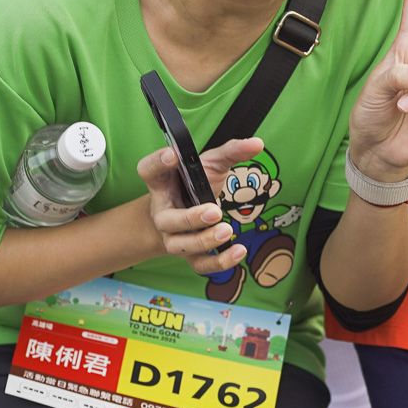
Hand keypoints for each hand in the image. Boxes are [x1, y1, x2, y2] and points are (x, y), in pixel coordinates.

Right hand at [137, 135, 265, 275]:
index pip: (149, 171)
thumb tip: (258, 144)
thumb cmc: (195, 185)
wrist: (186, 211)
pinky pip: (200, 264)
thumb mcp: (210, 164)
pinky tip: (239, 251)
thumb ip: (231, 152)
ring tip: (227, 231)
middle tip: (214, 211)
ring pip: (181, 245)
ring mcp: (173, 235)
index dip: (157, 162)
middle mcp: (163, 211)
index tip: (172, 154)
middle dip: (190, 218)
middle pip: (167, 219)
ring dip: (204, 241)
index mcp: (162, 183)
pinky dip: (219, 262)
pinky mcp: (189, 254)